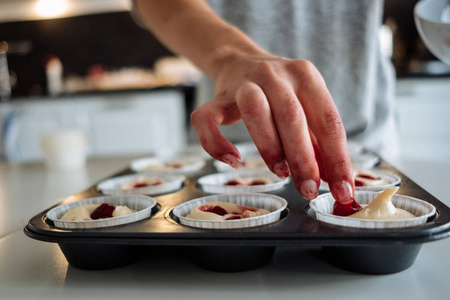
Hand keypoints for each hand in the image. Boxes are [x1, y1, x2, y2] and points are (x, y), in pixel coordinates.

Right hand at [191, 53, 353, 202]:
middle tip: (308, 189)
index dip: (338, 159)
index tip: (343, 191)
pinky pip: (208, 120)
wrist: (239, 60)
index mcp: (306, 77)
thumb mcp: (304, 106)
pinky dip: (217, 143)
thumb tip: (332, 180)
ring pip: (255, 111)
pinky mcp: (217, 97)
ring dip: (270, 146)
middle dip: (303, 159)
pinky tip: (233, 161)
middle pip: (292, 116)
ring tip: (280, 172)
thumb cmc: (278, 93)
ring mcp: (244, 84)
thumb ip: (317, 141)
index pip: (329, 121)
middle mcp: (276, 75)